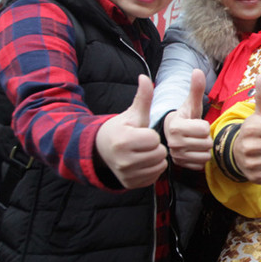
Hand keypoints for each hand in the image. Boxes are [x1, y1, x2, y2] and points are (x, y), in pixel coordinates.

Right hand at [96, 74, 167, 188]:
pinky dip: (152, 169)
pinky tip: (142, 162)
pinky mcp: (130, 184)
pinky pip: (154, 177)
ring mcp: (126, 174)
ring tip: (143, 152)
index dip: (152, 134)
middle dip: (155, 147)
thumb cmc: (121, 129)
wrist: (101, 149)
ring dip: (156, 158)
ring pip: (159, 166)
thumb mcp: (132, 114)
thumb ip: (143, 98)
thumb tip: (145, 77)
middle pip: (159, 153)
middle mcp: (123, 160)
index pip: (155, 139)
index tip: (141, 133)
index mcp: (124, 140)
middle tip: (143, 143)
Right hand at [164, 69, 211, 169]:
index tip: (195, 124)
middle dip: (205, 138)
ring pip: (205, 155)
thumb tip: (198, 71)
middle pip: (206, 143)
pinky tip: (194, 151)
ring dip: (204, 148)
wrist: (170, 134)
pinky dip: (200, 158)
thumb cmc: (183, 118)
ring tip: (195, 141)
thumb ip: (195, 89)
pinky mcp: (180, 166)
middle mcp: (173, 143)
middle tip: (196, 134)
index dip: (204, 125)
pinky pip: (201, 164)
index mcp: (175, 127)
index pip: (204, 129)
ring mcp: (176, 157)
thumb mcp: (189, 104)